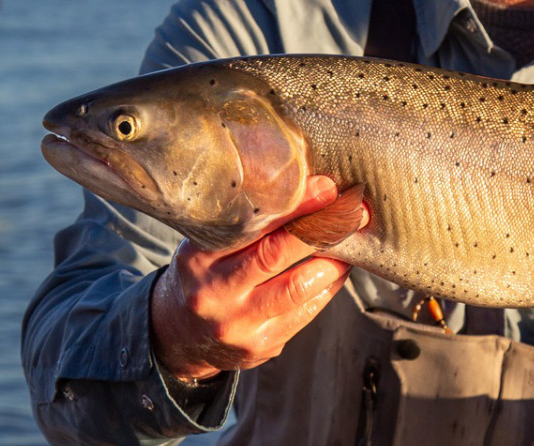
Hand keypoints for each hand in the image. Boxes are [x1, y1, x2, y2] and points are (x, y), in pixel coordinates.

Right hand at [150, 175, 356, 380]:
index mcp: (198, 258)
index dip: (294, 205)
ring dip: (331, 262)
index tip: (326, 188)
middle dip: (320, 229)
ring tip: (349, 241)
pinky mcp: (259, 346)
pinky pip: (305, 313)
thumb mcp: (206, 246)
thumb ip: (243, 225)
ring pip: (298, 288)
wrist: (181, 335)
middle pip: (276, 256)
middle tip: (351, 211)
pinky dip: (327, 287)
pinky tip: (336, 269)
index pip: (250, 226)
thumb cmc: (205, 275)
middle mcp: (215, 292)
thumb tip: (304, 189)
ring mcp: (237, 324)